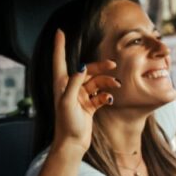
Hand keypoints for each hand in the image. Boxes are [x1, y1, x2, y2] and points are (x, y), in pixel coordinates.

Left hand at [50, 29, 118, 156]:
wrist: (72, 144)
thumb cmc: (66, 124)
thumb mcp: (68, 102)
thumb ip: (75, 83)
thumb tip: (82, 66)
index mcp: (61, 84)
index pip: (59, 60)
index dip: (59, 46)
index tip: (59, 31)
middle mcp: (70, 88)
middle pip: (86, 70)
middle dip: (99, 67)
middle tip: (113, 66)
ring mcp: (80, 96)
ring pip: (96, 82)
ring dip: (107, 82)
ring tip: (117, 85)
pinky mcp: (89, 105)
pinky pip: (100, 94)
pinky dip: (106, 95)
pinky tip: (110, 99)